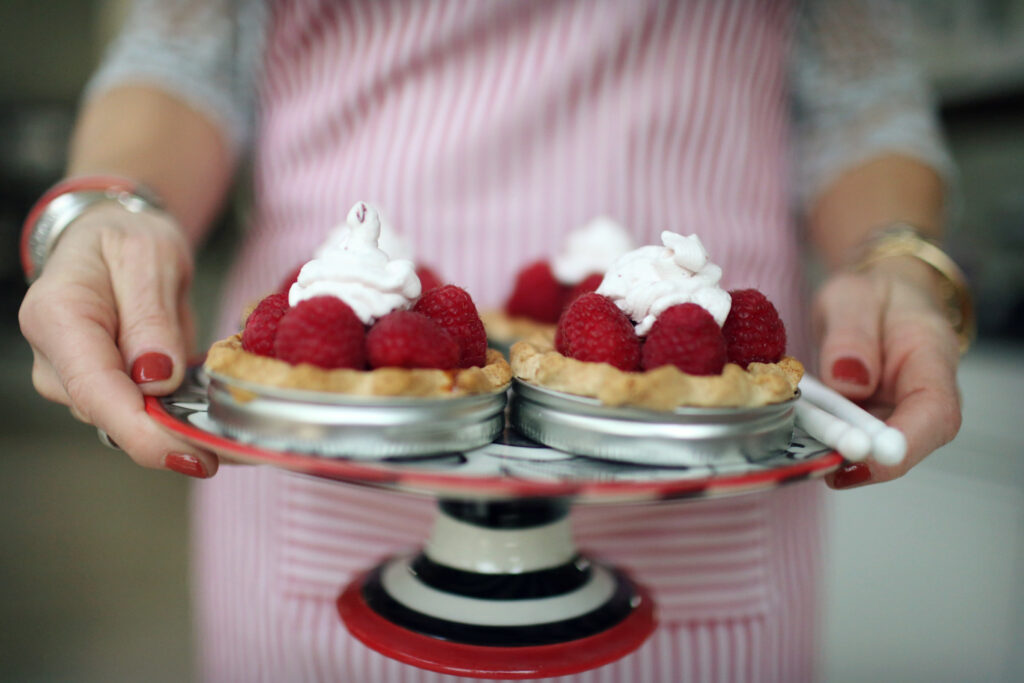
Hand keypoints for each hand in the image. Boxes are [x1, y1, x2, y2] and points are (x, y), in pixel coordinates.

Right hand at [18, 203, 217, 477]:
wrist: (112, 238)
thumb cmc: (124, 240)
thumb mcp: (149, 259)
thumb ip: (150, 318)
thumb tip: (156, 379)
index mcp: (57, 317)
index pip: (96, 390)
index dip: (144, 432)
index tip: (192, 454)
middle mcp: (55, 359)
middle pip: (112, 416)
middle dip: (173, 435)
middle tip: (238, 445)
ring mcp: (73, 381)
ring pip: (129, 422)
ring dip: (179, 428)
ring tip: (233, 425)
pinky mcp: (101, 392)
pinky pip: (140, 416)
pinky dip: (178, 419)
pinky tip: (214, 421)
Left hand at [812, 257, 961, 487]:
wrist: (876, 300)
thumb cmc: (874, 296)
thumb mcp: (854, 297)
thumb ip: (851, 335)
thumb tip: (849, 381)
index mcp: (933, 361)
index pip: (935, 415)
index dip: (902, 445)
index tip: (861, 455)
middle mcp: (921, 400)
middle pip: (900, 445)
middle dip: (854, 458)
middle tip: (811, 461)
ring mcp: (894, 417)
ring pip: (869, 450)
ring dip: (830, 453)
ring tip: (792, 451)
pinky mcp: (866, 425)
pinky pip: (845, 441)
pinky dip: (817, 442)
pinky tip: (789, 441)